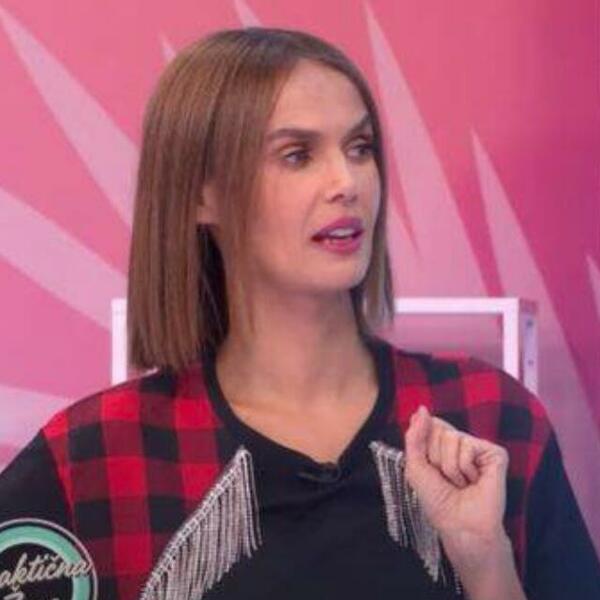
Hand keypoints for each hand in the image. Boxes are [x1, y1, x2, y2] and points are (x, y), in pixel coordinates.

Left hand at [404, 406, 525, 599]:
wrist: (459, 525)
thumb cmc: (438, 500)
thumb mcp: (415, 467)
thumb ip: (414, 437)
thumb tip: (422, 410)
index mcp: (442, 443)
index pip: (428, 424)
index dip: (424, 447)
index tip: (431, 468)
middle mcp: (461, 441)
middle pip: (438, 429)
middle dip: (436, 458)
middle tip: (447, 479)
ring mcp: (479, 446)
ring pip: (452, 438)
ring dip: (451, 467)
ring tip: (461, 483)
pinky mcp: (495, 454)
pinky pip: (469, 446)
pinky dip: (466, 468)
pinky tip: (475, 481)